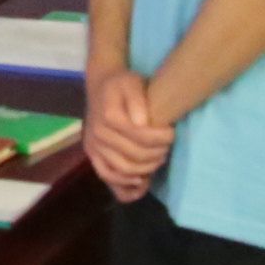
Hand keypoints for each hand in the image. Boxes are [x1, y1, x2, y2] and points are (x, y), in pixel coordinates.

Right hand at [84, 66, 169, 200]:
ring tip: (159, 159)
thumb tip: (142, 123)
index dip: (161, 137)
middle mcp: (98, 133)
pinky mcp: (92, 154)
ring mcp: (93, 146)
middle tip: (168, 147)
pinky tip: (141, 181)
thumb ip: (137, 99)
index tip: (172, 132)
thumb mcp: (132, 82)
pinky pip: (107, 175)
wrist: (100, 86)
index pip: (140, 136)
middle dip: (157, 153)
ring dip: (146, 168)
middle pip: (134, 154)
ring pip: (123, 168)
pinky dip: (124, 182)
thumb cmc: (121, 83)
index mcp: (108, 116)